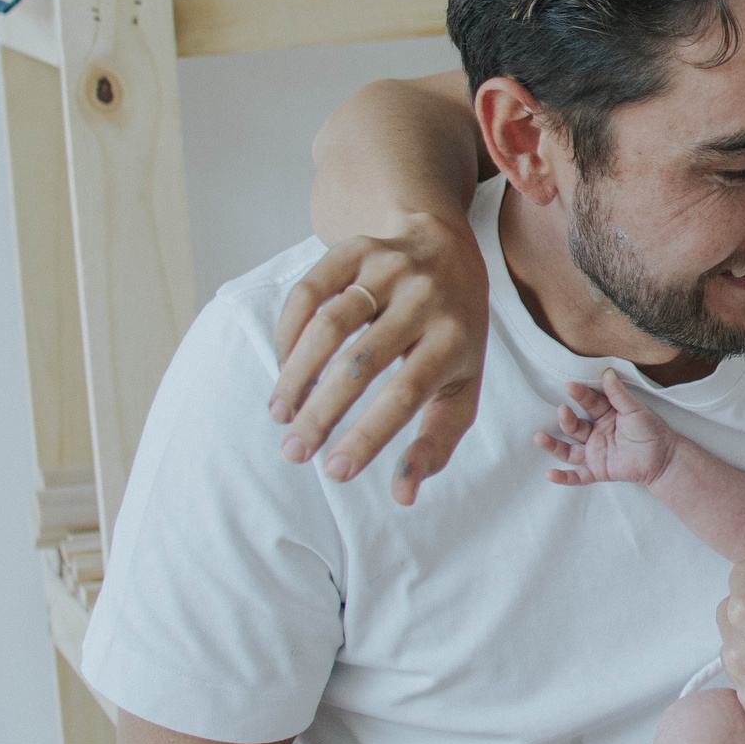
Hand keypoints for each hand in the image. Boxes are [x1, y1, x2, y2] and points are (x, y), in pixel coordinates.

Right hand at [269, 212, 488, 502]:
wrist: (446, 247)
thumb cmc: (453, 333)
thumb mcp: (463, 383)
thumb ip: (438, 439)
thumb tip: (403, 496)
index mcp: (454, 336)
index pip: (405, 394)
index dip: (368, 435)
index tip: (335, 472)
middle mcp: (423, 298)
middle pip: (360, 363)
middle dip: (322, 414)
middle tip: (294, 453)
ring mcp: (388, 269)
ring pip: (329, 324)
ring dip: (297, 376)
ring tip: (281, 416)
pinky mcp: (356, 250)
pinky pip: (310, 292)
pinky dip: (289, 333)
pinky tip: (284, 369)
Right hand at [534, 368, 682, 486]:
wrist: (664, 458)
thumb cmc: (651, 430)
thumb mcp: (635, 410)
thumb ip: (619, 394)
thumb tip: (607, 372)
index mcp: (604, 415)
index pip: (588, 403)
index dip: (579, 395)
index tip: (570, 385)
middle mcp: (595, 433)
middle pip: (575, 426)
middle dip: (567, 419)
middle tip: (563, 410)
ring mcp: (594, 452)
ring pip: (568, 450)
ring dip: (553, 445)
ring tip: (539, 438)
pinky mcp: (597, 471)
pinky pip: (577, 476)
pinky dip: (563, 477)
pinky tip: (550, 474)